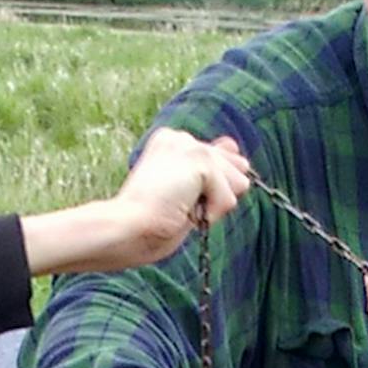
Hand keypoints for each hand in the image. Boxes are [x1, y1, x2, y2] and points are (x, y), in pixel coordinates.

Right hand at [107, 128, 253, 265]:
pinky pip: (229, 197)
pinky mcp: (198, 160)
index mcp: (171, 143)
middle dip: (216, 196)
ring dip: (214, 206)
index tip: (184, 202)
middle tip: (179, 207)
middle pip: (234, 168)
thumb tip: (242, 159)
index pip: (218, 158)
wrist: (126, 229)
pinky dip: (213, 214)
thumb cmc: (148, 224)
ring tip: (180, 209)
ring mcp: (189, 146)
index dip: (214, 188)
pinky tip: (185, 213)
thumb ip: (213, 176)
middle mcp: (180, 137)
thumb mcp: (187, 197)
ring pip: (236, 182)